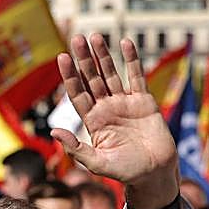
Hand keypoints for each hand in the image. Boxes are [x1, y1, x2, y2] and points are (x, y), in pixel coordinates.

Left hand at [51, 34, 178, 208]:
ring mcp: (124, 103)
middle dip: (84, 59)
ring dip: (103, 55)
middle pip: (92, 79)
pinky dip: (131, 60)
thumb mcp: (97, 163)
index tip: (62, 57)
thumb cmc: (125, 171)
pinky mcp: (143, 101)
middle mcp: (106, 108)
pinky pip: (136, 76)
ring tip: (95, 35)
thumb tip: (53, 131)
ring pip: (111, 74)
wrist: (154, 173)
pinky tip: (125, 43)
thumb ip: (75, 148)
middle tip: (76, 39)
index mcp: (93, 121)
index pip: (77, 94)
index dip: (70, 76)